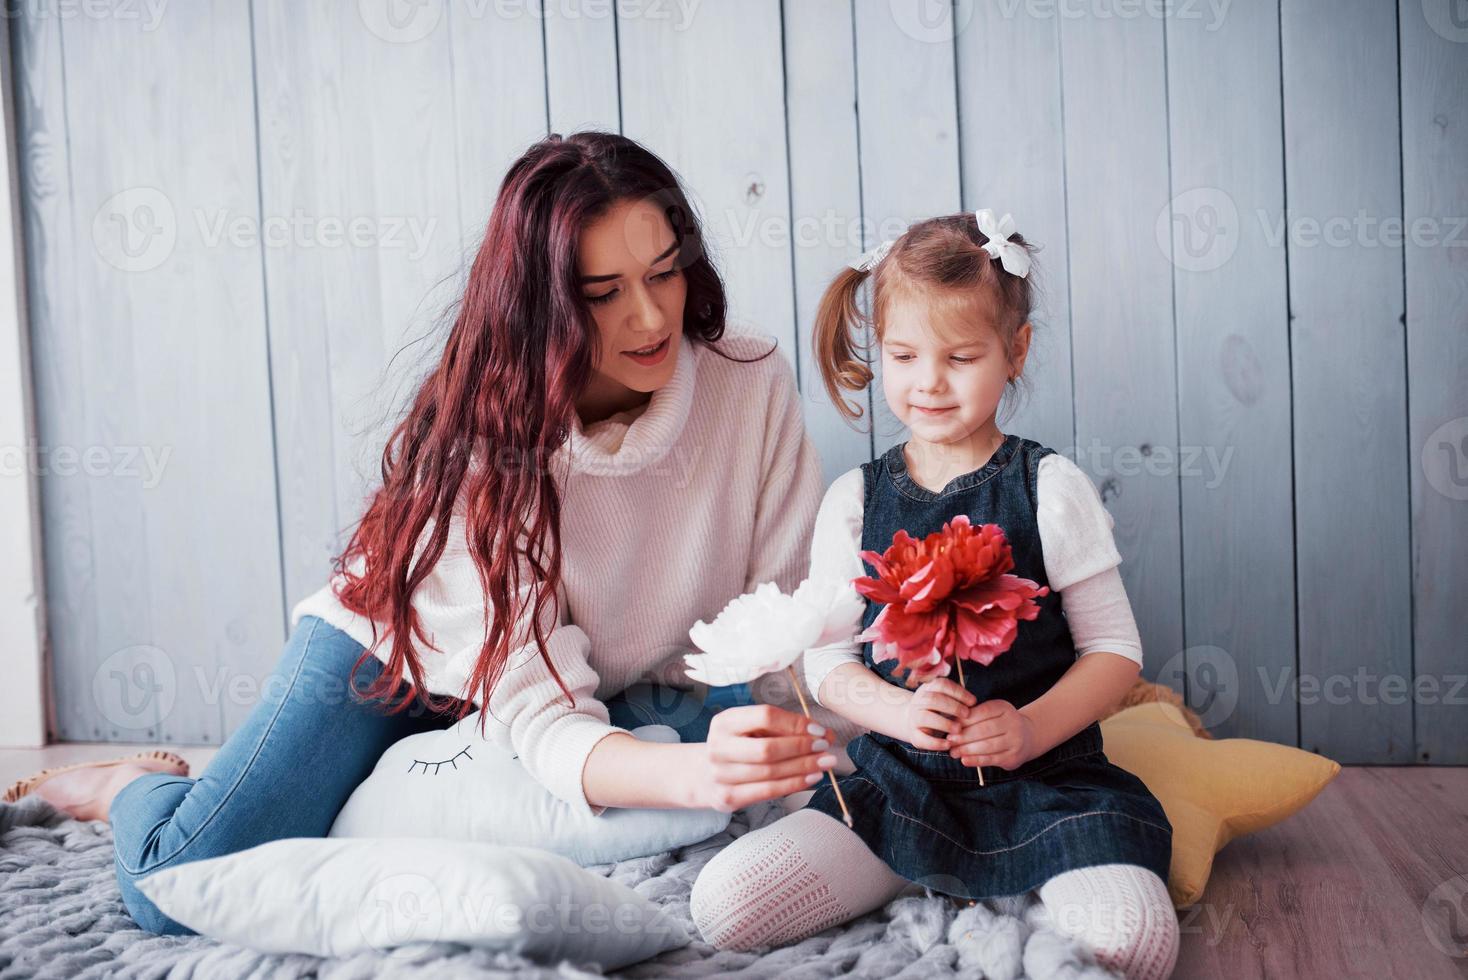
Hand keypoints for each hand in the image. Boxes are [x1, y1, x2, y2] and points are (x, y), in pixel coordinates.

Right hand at [696, 704, 838, 812]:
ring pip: (770, 772)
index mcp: (724, 722)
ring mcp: (721, 775)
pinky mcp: (728, 797)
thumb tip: (824, 733)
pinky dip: (794, 784)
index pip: (764, 716)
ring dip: (803, 767)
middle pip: (767, 748)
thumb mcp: (753, 729)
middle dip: (802, 748)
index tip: (818, 729)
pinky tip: (811, 778)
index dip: (795, 723)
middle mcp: (718, 747)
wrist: (705, 775)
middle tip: (825, 746)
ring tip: (825, 763)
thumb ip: (785, 728)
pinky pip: (768, 791)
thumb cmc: (739, 746)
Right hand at [896, 678, 975, 749]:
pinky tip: (949, 744)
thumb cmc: (938, 709)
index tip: (973, 702)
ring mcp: (914, 718)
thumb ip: (957, 698)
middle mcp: (918, 701)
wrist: (914, 721)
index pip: (941, 685)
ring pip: (925, 717)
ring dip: (944, 723)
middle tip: (967, 714)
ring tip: (958, 729)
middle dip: (952, 707)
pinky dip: (936, 743)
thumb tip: (973, 703)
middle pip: (932, 699)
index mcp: (928, 689)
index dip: (958, 693)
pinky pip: (923, 739)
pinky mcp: (914, 735)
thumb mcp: (946, 699)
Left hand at [947, 699, 1039, 770]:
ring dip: (967, 749)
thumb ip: (974, 716)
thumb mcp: (992, 713)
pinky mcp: (1013, 757)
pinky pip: (992, 759)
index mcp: (1004, 708)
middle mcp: (1013, 722)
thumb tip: (950, 723)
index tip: (950, 725)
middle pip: (984, 730)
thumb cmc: (1000, 723)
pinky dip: (976, 760)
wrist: (1027, 737)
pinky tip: (964, 760)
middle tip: (949, 740)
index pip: (982, 712)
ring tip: (953, 752)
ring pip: (987, 745)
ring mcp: (1015, 741)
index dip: (964, 719)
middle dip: (964, 736)